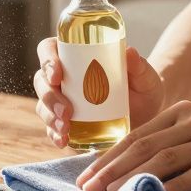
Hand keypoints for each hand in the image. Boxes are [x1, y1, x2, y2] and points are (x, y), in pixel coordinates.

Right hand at [33, 39, 166, 147]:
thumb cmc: (143, 89)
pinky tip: (63, 141)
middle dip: (50, 97)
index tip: (58, 74)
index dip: (47, 59)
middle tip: (67, 110)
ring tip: (65, 128)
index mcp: (75, 56)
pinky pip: (52, 129)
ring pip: (43, 106)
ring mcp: (62, 102)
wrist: (148, 116)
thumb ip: (139, 66)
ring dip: (50, 117)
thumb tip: (130, 52)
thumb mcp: (145, 77)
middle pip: (42, 81)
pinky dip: (54, 135)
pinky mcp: (66, 124)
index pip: (49, 49)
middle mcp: (64, 78)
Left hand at [74, 100, 190, 190]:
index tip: (85, 177)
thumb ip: (174, 143)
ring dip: (135, 178)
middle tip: (87, 190)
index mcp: (182, 113)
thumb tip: (134, 170)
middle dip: (111, 169)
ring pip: (166, 159)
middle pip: (144, 147)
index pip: (136, 136)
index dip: (107, 157)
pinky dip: (176, 186)